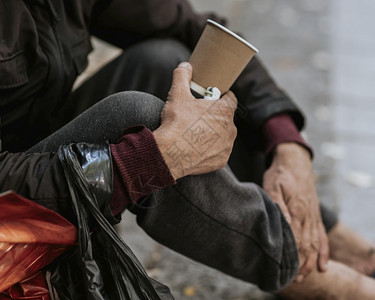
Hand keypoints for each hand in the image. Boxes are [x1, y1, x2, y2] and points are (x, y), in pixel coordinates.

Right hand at [153, 62, 237, 179]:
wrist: (170, 153)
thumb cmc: (176, 123)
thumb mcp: (177, 95)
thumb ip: (182, 76)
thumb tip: (185, 66)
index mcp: (224, 110)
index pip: (230, 98)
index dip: (222, 96)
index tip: (213, 97)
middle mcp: (230, 128)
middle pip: (226, 118)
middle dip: (215, 116)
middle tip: (199, 117)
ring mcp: (227, 146)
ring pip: (224, 136)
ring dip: (215, 133)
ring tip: (197, 133)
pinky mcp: (221, 160)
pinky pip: (219, 152)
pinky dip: (211, 150)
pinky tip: (198, 148)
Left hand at [263, 143, 328, 281]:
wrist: (295, 162)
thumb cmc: (280, 174)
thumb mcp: (273, 186)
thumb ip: (277, 205)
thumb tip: (283, 225)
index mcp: (297, 209)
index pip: (296, 239)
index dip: (291, 256)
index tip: (284, 270)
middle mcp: (308, 216)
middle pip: (306, 246)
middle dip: (300, 264)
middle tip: (292, 280)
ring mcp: (313, 216)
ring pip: (315, 244)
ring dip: (310, 262)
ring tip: (303, 277)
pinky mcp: (315, 215)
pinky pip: (322, 236)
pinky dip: (323, 252)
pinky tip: (322, 265)